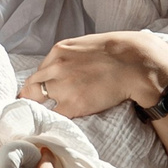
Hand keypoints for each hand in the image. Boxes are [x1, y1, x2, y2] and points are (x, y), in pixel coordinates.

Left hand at [19, 31, 167, 117]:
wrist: (135, 64)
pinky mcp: (73, 106)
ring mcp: (62, 88)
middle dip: (34, 98)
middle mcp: (55, 68)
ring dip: (49, 109)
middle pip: (33, 89)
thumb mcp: (84, 46)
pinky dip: (57, 119)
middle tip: (38, 108)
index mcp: (58, 51)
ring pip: (43, 104)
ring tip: (56, 115)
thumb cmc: (116, 53)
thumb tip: (60, 70)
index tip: (38, 93)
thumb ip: (67, 58)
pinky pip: (56, 116)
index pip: (38, 72)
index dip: (39, 84)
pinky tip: (61, 121)